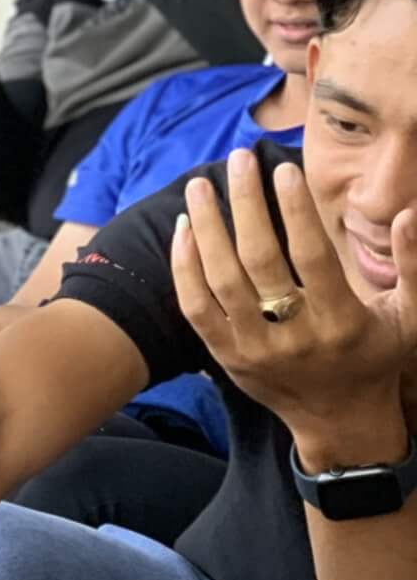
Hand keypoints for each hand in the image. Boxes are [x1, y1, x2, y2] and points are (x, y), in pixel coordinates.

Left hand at [171, 150, 411, 452]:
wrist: (338, 420)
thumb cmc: (376, 357)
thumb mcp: (409, 317)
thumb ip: (414, 267)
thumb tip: (406, 215)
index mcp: (340, 322)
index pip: (312, 255)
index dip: (295, 210)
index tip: (283, 169)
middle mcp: (293, 335)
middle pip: (258, 260)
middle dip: (245, 204)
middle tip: (239, 158)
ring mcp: (253, 348)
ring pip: (220, 279)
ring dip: (206, 227)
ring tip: (200, 185)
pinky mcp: (226, 355)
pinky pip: (195, 307)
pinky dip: (185, 267)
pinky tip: (185, 229)